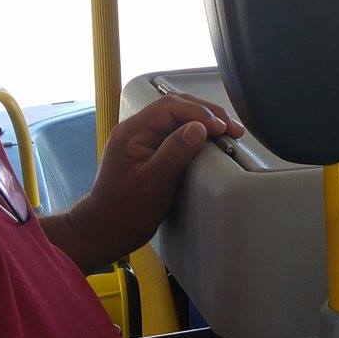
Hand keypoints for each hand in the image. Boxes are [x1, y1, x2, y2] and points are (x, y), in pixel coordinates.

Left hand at [42, 93, 242, 271]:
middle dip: (206, 113)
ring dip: (204, 120)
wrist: (106, 231)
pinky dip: (196, 132)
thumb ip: (175, 152)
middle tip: (232, 128)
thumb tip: (200, 128)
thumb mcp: (153, 183)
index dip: (199, 113)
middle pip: (175, 106)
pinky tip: (210, 137)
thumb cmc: (124, 211)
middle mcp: (136, 130)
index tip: (221, 127)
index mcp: (131, 132)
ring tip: (228, 130)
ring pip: (177, 117)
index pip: (169, 106)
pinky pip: (176, 131)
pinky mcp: (151, 150)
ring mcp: (143, 139)